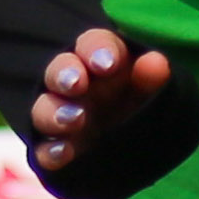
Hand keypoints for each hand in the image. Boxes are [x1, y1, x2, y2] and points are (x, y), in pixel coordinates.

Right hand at [29, 28, 175, 186]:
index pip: (91, 45)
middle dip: (65, 74)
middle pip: (60, 70)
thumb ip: (152, 77)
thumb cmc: (136, 103)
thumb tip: (155, 62)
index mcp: (98, 61)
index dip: (97, 50)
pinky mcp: (53, 149)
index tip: (108, 64)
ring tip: (76, 118)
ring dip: (55, 113)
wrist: (128, 145)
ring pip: (44, 109)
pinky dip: (50, 152)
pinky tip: (64, 153)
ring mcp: (60, 117)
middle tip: (77, 83)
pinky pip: (43, 150)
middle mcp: (73, 85)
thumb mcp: (147, 90)